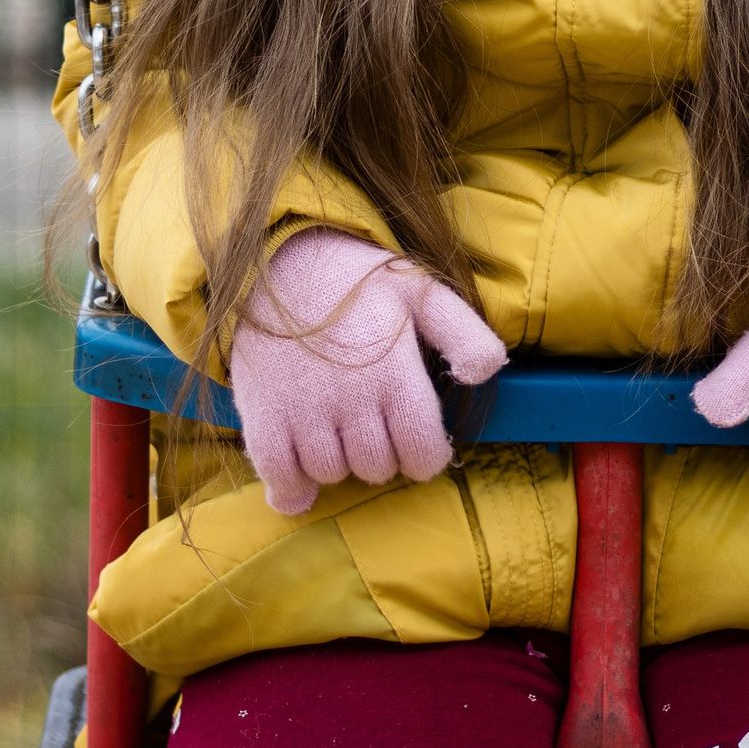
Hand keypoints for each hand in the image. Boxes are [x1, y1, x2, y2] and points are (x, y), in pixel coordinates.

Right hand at [228, 228, 507, 513]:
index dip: (425, 456)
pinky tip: (299, 482)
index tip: (416, 441)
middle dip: (383, 456)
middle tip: (374, 427)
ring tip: (339, 432)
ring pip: (331, 473)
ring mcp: (303, 408)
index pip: (422, 453)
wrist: (278, 260)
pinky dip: (291, 488)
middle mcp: (350, 397)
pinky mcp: (263, 413)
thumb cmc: (358, 282)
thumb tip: (486, 375)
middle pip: (377, 468)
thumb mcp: (423, 294)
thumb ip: (465, 334)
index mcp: (394, 372)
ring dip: (339, 463)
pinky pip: (280, 474)